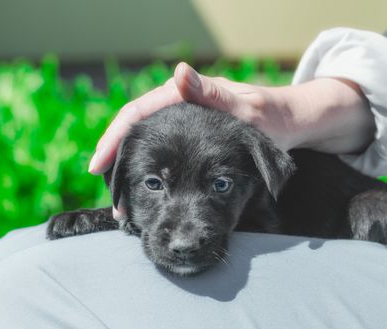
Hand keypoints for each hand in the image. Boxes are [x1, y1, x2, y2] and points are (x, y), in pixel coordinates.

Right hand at [88, 62, 373, 219]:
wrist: (289, 125)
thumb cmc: (272, 117)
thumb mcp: (246, 107)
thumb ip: (213, 94)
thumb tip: (179, 73)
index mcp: (184, 95)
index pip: (138, 112)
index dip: (115, 138)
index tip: (98, 165)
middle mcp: (179, 106)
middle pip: (135, 128)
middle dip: (114, 156)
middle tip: (103, 188)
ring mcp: (183, 123)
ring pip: (145, 142)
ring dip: (129, 167)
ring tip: (119, 197)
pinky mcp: (190, 139)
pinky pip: (161, 152)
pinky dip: (149, 171)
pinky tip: (144, 190)